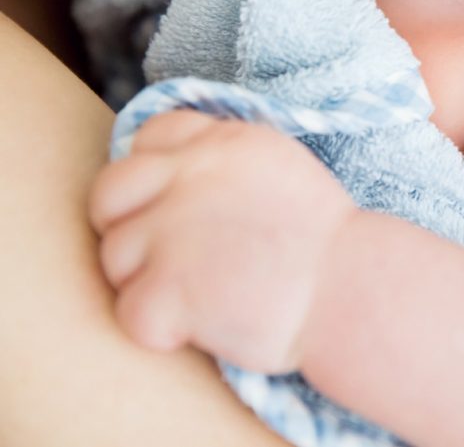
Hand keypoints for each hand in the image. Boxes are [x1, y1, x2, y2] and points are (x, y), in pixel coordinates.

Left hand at [89, 109, 355, 373]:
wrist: (352, 291)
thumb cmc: (327, 242)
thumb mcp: (282, 167)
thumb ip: (225, 159)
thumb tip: (180, 167)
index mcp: (221, 142)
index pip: (149, 135)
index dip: (153, 173)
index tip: (177, 203)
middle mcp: (189, 175)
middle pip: (109, 192)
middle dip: (128, 225)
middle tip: (170, 256)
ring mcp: (171, 231)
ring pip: (115, 257)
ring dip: (148, 281)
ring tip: (200, 295)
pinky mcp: (166, 289)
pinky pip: (129, 312)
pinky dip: (160, 328)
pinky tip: (200, 326)